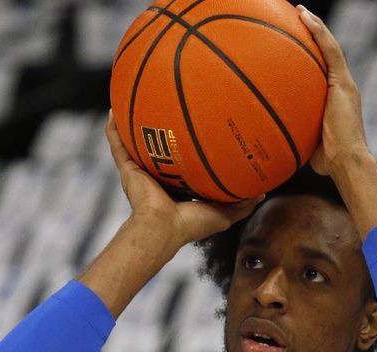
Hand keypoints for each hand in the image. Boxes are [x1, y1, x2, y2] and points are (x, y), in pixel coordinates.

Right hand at [105, 111, 264, 246]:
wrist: (163, 229)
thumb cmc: (191, 226)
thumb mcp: (224, 213)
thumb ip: (242, 203)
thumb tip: (263, 191)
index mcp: (178, 184)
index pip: (183, 160)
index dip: (188, 145)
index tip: (197, 126)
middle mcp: (158, 175)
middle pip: (158, 146)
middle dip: (160, 128)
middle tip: (167, 104)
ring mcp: (140, 171)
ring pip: (135, 142)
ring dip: (132, 122)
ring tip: (134, 97)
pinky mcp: (127, 170)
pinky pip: (117, 145)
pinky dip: (113, 129)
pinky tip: (113, 109)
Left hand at [297, 6, 369, 175]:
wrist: (346, 162)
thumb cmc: (326, 161)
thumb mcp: (304, 142)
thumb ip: (293, 133)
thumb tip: (269, 137)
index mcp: (334, 99)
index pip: (322, 71)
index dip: (310, 55)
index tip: (294, 42)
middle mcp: (341, 87)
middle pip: (326, 54)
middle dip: (312, 35)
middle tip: (295, 19)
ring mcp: (344, 83)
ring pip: (329, 46)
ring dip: (314, 26)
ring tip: (299, 11)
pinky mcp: (344, 82)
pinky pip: (330, 50)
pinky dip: (318, 31)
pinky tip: (304, 17)